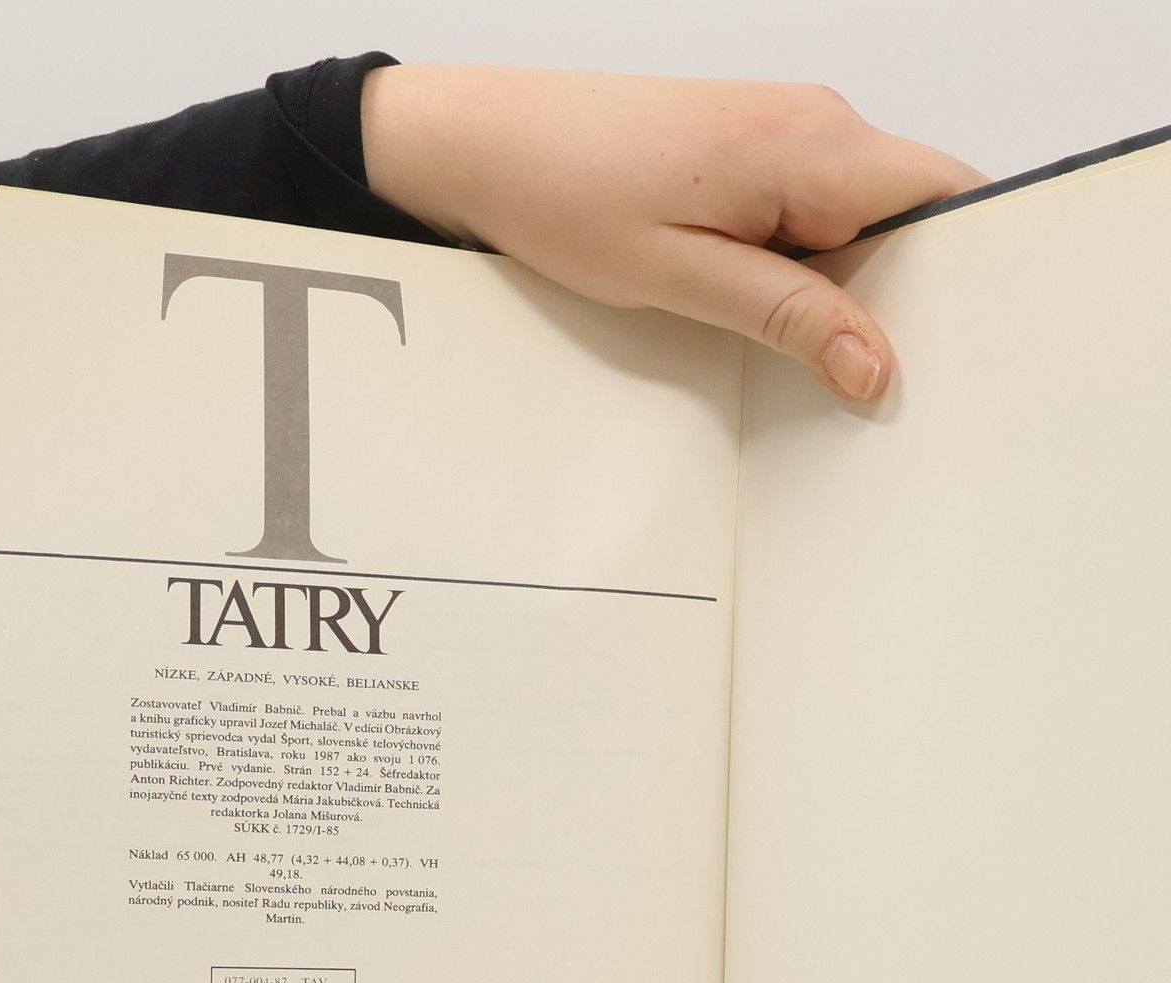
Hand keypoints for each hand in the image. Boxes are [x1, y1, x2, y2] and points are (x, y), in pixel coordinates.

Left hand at [362, 65, 989, 401]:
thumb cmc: (563, 192)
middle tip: (873, 380)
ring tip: (805, 351)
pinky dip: (806, 267)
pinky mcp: (754, 151)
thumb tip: (875, 364)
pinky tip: (769, 313)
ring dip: (845, 288)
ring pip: (862, 221)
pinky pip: (815, 213)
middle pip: (913, 216)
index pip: (948, 197)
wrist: (488, 142)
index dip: (971, 271)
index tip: (962, 345)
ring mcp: (788, 133)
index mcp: (811, 144)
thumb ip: (787, 316)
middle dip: (905, 297)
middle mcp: (816, 123)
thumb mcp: (679, 277)